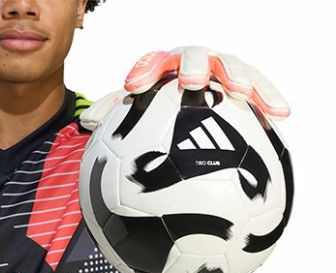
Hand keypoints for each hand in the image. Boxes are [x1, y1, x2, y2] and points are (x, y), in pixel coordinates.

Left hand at [79, 46, 289, 131]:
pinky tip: (281, 113)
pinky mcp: (245, 82)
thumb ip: (114, 112)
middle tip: (189, 81)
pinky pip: (259, 86)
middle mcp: (192, 62)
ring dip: (238, 76)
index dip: (144, 71)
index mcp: (163, 67)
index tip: (133, 87)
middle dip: (191, 65)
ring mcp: (220, 69)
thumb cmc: (158, 107)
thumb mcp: (135, 109)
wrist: (188, 96)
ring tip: (243, 91)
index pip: (152, 63)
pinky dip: (269, 97)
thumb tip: (85, 123)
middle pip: (192, 56)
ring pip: (231, 65)